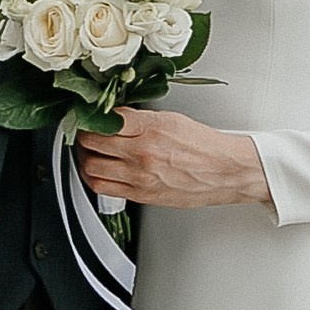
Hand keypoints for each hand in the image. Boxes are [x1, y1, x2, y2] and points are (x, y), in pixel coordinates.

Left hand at [75, 107, 270, 208]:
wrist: (225, 172)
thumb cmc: (205, 147)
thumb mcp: (173, 120)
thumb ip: (140, 119)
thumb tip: (115, 117)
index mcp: (152, 128)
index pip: (106, 119)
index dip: (93, 115)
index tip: (90, 115)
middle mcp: (143, 152)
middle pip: (92, 142)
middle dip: (84, 135)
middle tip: (86, 131)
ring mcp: (139, 176)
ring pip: (91, 167)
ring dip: (85, 157)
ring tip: (90, 152)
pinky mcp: (141, 194)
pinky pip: (102, 187)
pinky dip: (93, 177)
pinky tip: (97, 170)